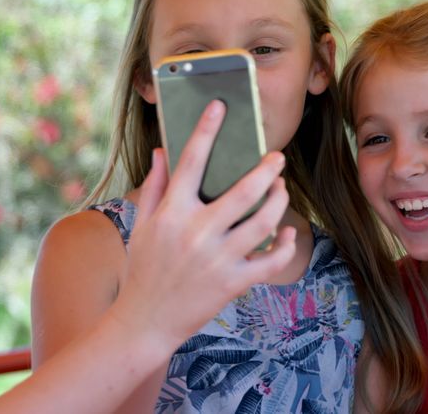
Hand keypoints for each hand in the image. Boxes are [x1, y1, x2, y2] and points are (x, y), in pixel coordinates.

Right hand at [106, 100, 296, 351]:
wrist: (144, 321)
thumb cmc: (142, 269)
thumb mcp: (141, 226)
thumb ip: (153, 187)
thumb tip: (163, 152)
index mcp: (171, 213)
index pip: (191, 161)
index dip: (206, 130)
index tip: (220, 107)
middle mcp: (196, 232)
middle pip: (243, 191)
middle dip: (266, 169)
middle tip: (277, 158)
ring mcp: (217, 259)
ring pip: (263, 222)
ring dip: (279, 201)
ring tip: (281, 190)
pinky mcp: (233, 283)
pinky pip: (270, 260)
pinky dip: (284, 244)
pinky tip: (286, 231)